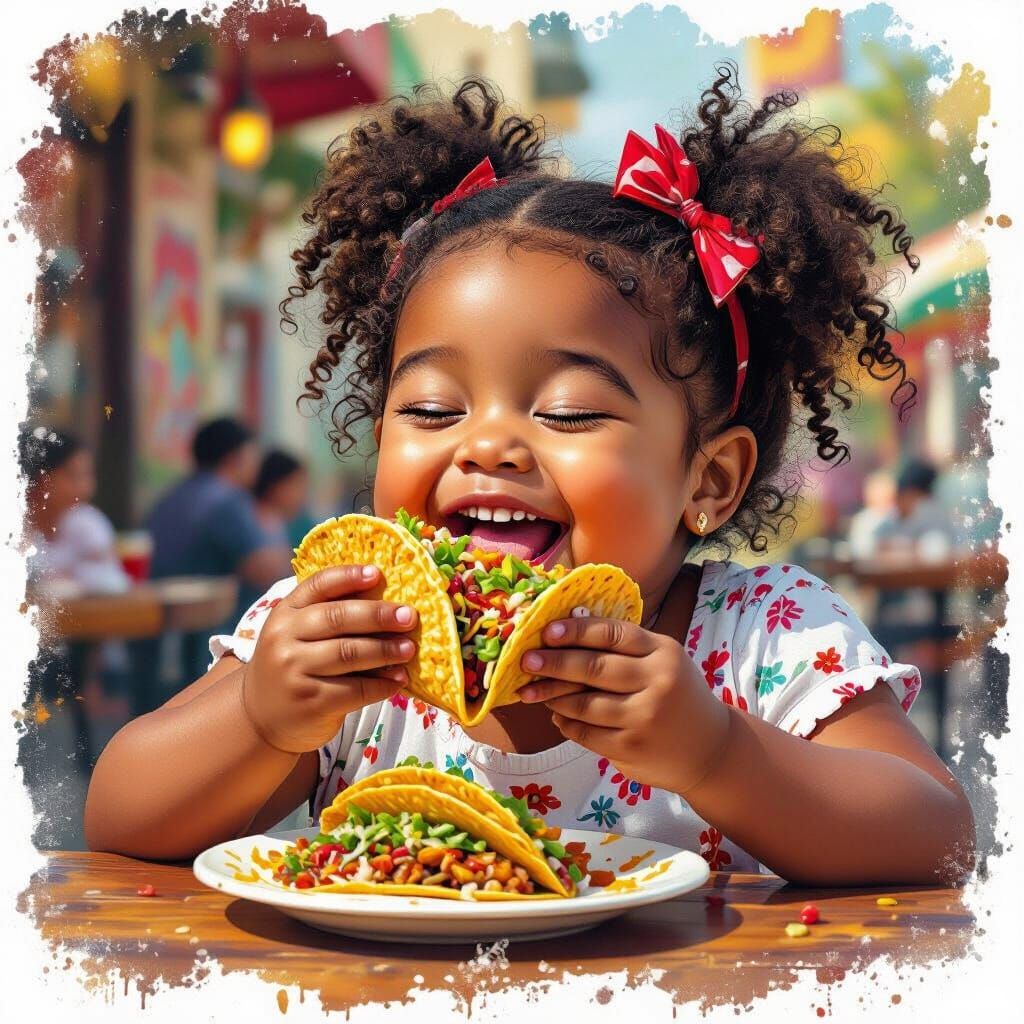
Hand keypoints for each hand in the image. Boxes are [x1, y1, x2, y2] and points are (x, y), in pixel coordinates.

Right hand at [241, 564, 418, 753]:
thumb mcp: (298, 635)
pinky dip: (381, 684)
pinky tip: (397, 681)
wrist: (262, 718)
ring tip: (409, 649)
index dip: (349, 576)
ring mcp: (294, 671)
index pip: (318, 586)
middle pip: (338, 618)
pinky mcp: (310, 702)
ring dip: (385, 650)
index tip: (378, 574)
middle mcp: (284, 638)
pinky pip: (355, 689)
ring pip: (349, 654)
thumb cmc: (294, 667)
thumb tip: (388, 604)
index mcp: (284, 613)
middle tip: (409, 617)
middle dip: (378, 615)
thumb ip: (331, 616)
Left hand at [518, 617, 730, 795]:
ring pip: (584, 703)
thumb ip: (624, 648)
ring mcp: (644, 717)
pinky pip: (586, 732)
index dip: (575, 630)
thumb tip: (563, 633)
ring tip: (534, 691)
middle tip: (526, 661)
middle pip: (593, 667)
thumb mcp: (663, 662)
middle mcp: (657, 681)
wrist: (711, 749)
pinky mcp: (632, 747)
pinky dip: (567, 723)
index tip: (546, 631)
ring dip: (554, 697)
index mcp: (663, 651)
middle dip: (554, 663)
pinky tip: (558, 716)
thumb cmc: (677, 696)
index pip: (612, 634)